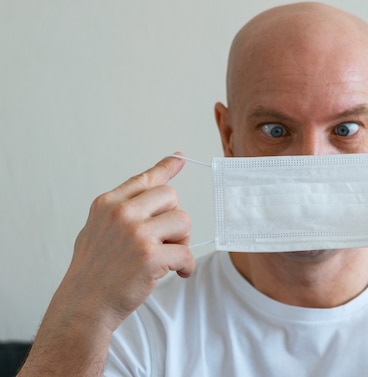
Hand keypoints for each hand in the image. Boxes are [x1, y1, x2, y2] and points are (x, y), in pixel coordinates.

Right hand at [59, 154, 195, 331]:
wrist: (83, 306)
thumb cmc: (94, 270)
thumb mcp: (97, 229)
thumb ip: (122, 209)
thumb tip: (151, 187)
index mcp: (108, 204)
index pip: (145, 179)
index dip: (166, 168)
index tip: (180, 158)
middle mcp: (121, 213)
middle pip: (171, 196)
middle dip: (174, 218)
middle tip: (165, 240)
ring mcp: (136, 234)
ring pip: (183, 221)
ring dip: (182, 240)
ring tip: (168, 256)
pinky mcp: (150, 257)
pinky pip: (187, 253)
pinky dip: (188, 265)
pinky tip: (180, 272)